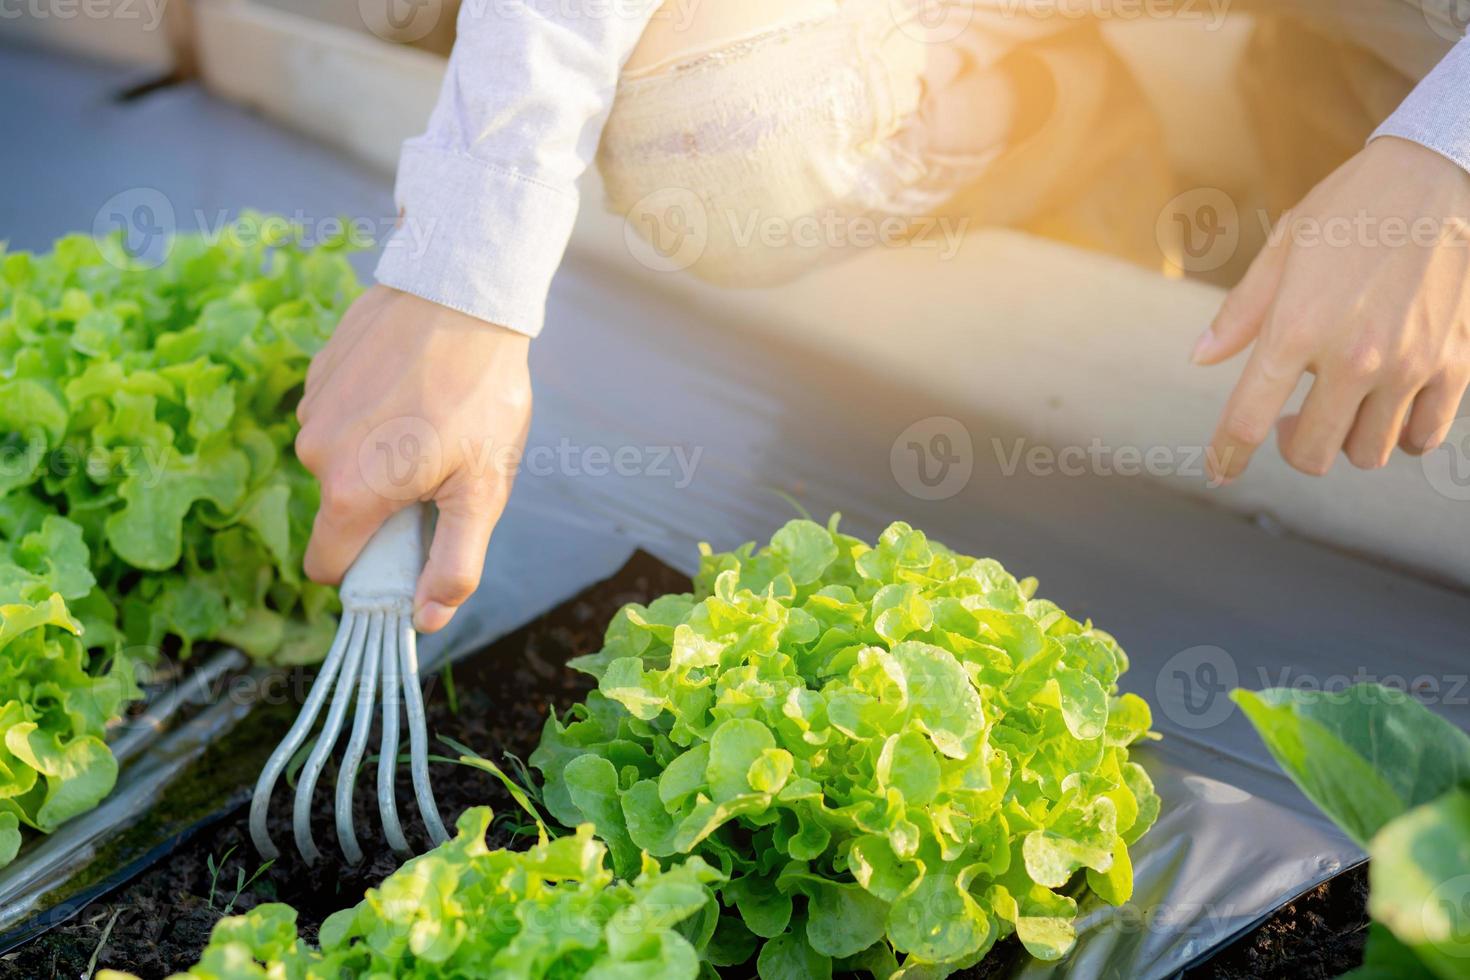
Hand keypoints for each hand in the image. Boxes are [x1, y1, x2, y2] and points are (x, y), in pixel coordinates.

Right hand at [296, 285, 531, 632]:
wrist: (462, 292)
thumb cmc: (480, 392)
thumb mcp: (483, 488)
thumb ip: (454, 562)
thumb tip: (426, 619)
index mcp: (350, 492)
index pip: (327, 567)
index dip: (367, 567)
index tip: (406, 545)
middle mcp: (315, 453)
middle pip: (339, 512)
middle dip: (382, 506)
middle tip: (438, 470)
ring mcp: (311, 407)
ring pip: (339, 462)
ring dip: (376, 458)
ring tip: (428, 421)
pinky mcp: (318, 371)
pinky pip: (339, 418)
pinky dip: (370, 417)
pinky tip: (410, 389)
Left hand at [1194, 137, 1469, 481]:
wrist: (1440, 174)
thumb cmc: (1354, 208)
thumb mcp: (1282, 250)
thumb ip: (1240, 314)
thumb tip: (1201, 357)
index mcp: (1296, 330)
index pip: (1247, 419)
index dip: (1227, 455)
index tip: (1220, 471)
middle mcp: (1353, 358)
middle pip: (1313, 453)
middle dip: (1293, 445)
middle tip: (1290, 418)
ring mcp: (1409, 365)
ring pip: (1368, 453)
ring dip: (1347, 440)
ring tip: (1342, 405)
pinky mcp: (1456, 363)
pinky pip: (1423, 435)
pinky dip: (1401, 432)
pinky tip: (1388, 405)